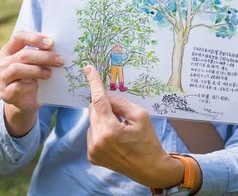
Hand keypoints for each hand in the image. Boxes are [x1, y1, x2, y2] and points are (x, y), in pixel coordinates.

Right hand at [0, 29, 63, 136]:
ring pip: (17, 69)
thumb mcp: (36, 63)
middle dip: (44, 57)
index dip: (35, 38)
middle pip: (23, 55)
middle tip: (60, 60)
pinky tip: (37, 87)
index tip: (51, 42)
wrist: (26, 101)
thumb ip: (42, 53)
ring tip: (49, 74)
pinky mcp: (6, 93)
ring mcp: (3, 78)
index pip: (19, 37)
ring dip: (37, 70)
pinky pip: (17, 87)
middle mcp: (3, 63)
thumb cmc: (33, 76)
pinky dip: (30, 85)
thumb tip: (61, 47)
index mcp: (9, 50)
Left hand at [84, 65, 183, 187]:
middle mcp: (97, 140)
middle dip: (105, 106)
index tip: (88, 69)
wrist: (149, 168)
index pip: (98, 100)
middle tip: (120, 113)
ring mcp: (93, 150)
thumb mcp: (141, 116)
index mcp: (109, 130)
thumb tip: (107, 98)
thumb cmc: (148, 141)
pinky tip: (114, 138)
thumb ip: (121, 103)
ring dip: (103, 119)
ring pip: (93, 121)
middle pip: (94, 110)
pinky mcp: (92, 156)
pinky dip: (101, 130)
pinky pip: (92, 133)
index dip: (94, 83)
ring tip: (120, 130)